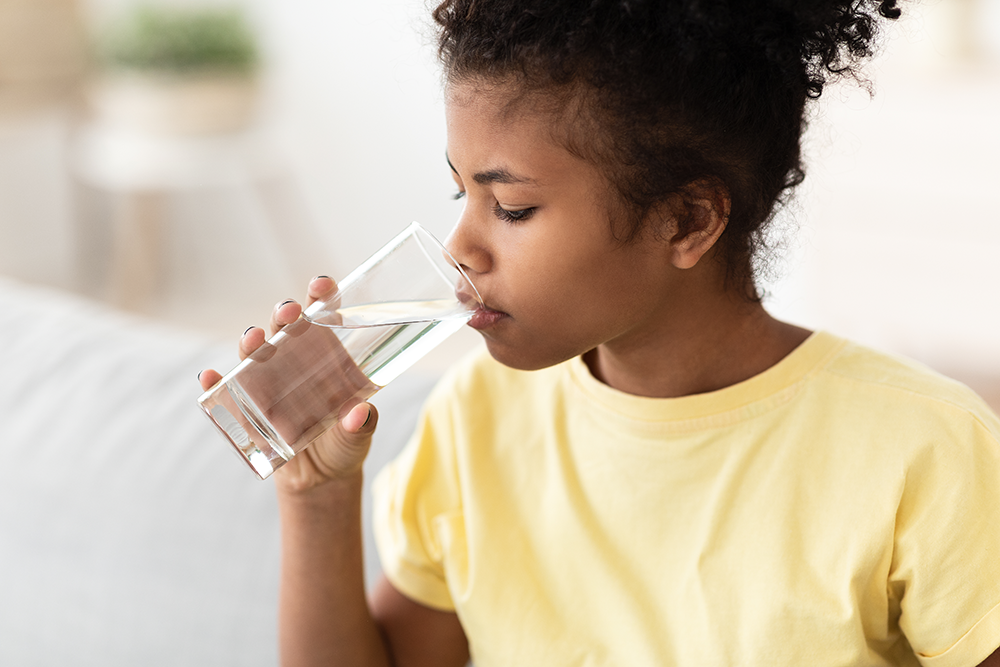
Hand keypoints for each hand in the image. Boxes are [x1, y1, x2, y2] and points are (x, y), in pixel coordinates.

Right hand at [199, 277, 379, 492]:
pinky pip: (226, 390)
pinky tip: (209, 379)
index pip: (324, 317)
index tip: (322, 285)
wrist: (321, 478)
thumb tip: (360, 413)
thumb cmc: (345, 444)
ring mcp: (269, 382)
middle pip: (287, 327)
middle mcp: (296, 361)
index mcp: (328, 357)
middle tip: (289, 313)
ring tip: (254, 338)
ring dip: (252, 341)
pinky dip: (215, 383)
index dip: (321, 296)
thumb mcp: (357, 436)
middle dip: (285, 314)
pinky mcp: (249, 406)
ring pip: (256, 351)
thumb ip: (361, 424)